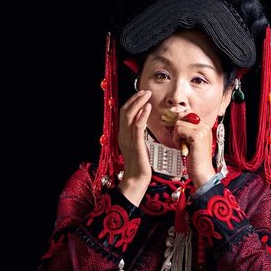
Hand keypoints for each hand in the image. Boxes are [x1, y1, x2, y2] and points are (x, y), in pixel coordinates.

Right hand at [117, 90, 151, 204]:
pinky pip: (137, 126)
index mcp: (123, 135)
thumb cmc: (140, 164)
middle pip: (125, 111)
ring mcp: (128, 139)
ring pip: (130, 115)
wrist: (137, 179)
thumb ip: (138, 134)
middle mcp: (123, 135)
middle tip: (145, 91)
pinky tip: (148, 108)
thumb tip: (143, 123)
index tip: (141, 95)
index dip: (132, 102)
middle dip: (135, 99)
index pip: (125, 113)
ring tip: (147, 95)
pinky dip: (142, 115)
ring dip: (139, 103)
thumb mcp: (138, 145)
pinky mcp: (136, 144)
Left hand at [171, 112, 215, 187]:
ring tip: (182, 145)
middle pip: (182, 116)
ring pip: (179, 123)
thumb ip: (186, 130)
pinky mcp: (197, 136)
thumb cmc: (196, 159)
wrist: (202, 172)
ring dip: (176, 136)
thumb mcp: (191, 141)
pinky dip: (177, 140)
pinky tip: (182, 147)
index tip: (173, 128)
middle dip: (176, 127)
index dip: (178, 120)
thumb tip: (175, 119)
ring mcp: (202, 130)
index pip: (187, 113)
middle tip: (178, 139)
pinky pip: (179, 131)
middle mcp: (204, 126)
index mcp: (204, 126)